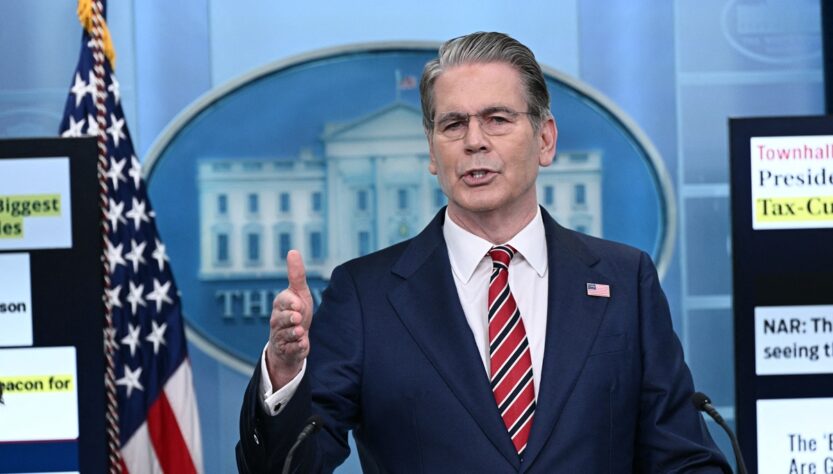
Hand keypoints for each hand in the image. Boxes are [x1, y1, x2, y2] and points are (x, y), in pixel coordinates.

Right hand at [266, 250, 312, 388]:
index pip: (282, 301)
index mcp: (280, 305)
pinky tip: (304, 345)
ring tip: (300, 332)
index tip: (298, 304)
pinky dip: (298, 347)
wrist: (295, 339)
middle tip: (298, 318)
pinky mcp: (287, 350)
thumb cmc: (297, 311)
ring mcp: (280, 336)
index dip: (290, 303)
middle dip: (290, 318)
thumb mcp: (299, 293)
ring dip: (294, 333)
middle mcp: (277, 320)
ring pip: (285, 335)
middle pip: (281, 319)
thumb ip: (296, 274)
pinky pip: (291, 350)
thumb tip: (292, 251)